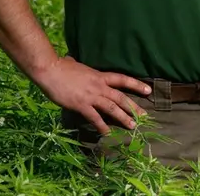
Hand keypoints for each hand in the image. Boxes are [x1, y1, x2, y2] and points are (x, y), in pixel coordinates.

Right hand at [34, 56, 151, 134]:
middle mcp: (99, 86)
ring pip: (112, 108)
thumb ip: (87, 71)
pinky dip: (102, 126)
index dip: (136, 84)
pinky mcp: (81, 105)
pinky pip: (94, 117)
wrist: (51, 70)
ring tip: (132, 126)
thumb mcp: (80, 66)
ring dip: (123, 117)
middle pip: (121, 97)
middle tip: (144, 116)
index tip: (148, 90)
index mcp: (100, 76)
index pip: (123, 79)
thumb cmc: (63, 67)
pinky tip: (107, 133)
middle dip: (133, 107)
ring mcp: (91, 96)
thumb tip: (83, 67)